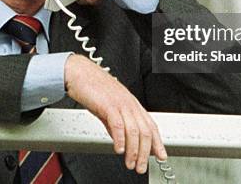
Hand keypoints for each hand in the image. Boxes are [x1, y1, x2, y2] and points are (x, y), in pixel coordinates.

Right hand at [64, 54, 166, 172]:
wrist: (80, 73)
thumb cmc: (93, 87)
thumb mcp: (108, 107)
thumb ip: (115, 123)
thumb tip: (120, 140)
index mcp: (132, 104)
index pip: (151, 125)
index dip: (157, 142)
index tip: (161, 155)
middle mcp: (129, 104)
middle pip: (145, 131)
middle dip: (145, 153)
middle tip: (141, 167)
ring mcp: (120, 103)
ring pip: (134, 130)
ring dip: (133, 151)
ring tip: (130, 163)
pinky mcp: (108, 104)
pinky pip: (118, 124)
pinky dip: (120, 139)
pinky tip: (119, 149)